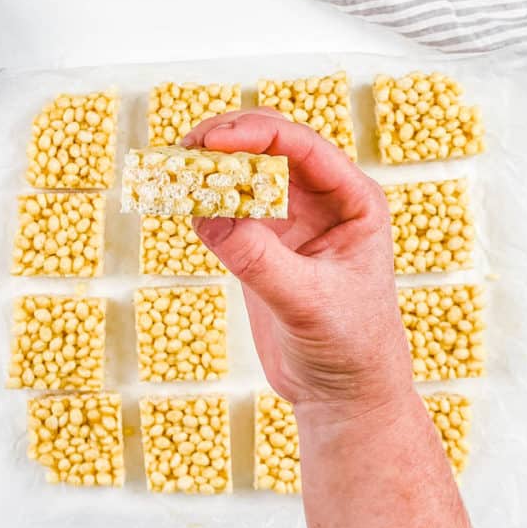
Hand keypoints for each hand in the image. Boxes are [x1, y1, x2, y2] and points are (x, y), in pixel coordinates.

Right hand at [183, 110, 411, 417]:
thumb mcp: (305, 301)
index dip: (255, 134)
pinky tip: (177, 200)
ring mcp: (292, 219)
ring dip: (210, 165)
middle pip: (270, 143)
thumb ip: (257, 258)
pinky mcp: (263, 243)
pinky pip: (229, 205)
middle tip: (184, 151)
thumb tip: (204, 212)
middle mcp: (324, 199)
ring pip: (245, 170)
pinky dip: (202, 198)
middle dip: (227, 139)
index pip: (301, 145)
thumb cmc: (348, 346)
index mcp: (354, 200)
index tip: (211, 142)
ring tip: (172, 173)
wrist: (343, 393)